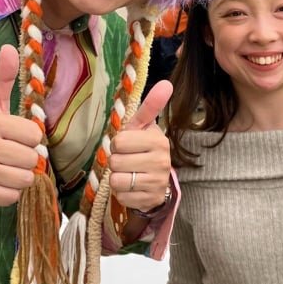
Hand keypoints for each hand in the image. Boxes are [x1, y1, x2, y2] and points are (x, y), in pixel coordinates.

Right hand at [0, 44, 42, 205]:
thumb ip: (3, 78)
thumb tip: (10, 47)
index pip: (34, 134)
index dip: (28, 138)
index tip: (15, 137)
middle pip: (32, 159)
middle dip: (25, 159)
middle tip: (10, 155)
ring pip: (24, 179)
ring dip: (18, 177)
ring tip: (4, 168)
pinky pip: (11, 197)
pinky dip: (8, 193)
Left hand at [108, 80, 172, 211]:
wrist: (157, 179)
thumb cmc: (144, 148)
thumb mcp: (144, 127)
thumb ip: (151, 106)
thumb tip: (167, 83)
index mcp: (158, 140)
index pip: (119, 142)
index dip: (117, 144)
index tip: (127, 145)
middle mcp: (161, 162)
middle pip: (115, 162)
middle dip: (116, 162)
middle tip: (127, 161)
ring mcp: (157, 183)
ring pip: (117, 181)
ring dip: (117, 178)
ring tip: (129, 174)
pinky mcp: (151, 200)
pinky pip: (122, 197)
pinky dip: (122, 194)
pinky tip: (133, 188)